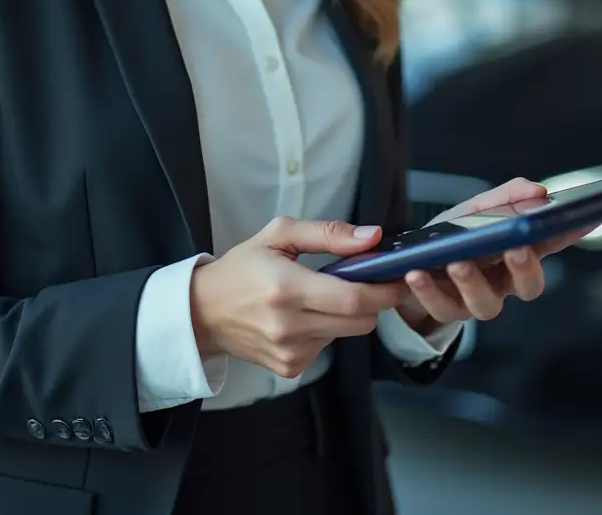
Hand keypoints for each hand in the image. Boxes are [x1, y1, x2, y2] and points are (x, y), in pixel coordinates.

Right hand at [189, 216, 403, 378]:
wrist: (202, 312)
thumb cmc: (242, 267)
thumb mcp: (278, 235)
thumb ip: (328, 233)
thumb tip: (373, 236)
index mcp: (287, 288)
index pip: (353, 299)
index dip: (384, 290)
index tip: (399, 277)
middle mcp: (289, 326)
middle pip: (359, 322)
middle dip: (373, 302)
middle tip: (371, 281)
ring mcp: (290, 352)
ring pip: (346, 335)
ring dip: (346, 315)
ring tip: (321, 295)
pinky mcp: (289, 369)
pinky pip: (327, 347)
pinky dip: (326, 330)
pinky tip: (303, 317)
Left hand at [387, 177, 592, 333]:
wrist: (408, 268)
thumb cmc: (451, 238)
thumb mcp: (474, 211)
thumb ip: (505, 197)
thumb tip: (537, 190)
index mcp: (517, 252)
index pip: (553, 241)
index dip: (575, 230)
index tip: (594, 215)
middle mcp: (503, 281)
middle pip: (529, 285)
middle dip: (526, 269)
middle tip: (517, 250)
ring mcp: (476, 299)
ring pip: (487, 304)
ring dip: (473, 283)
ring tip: (458, 264)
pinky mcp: (446, 309)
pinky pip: (441, 306)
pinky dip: (428, 289)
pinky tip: (416, 273)